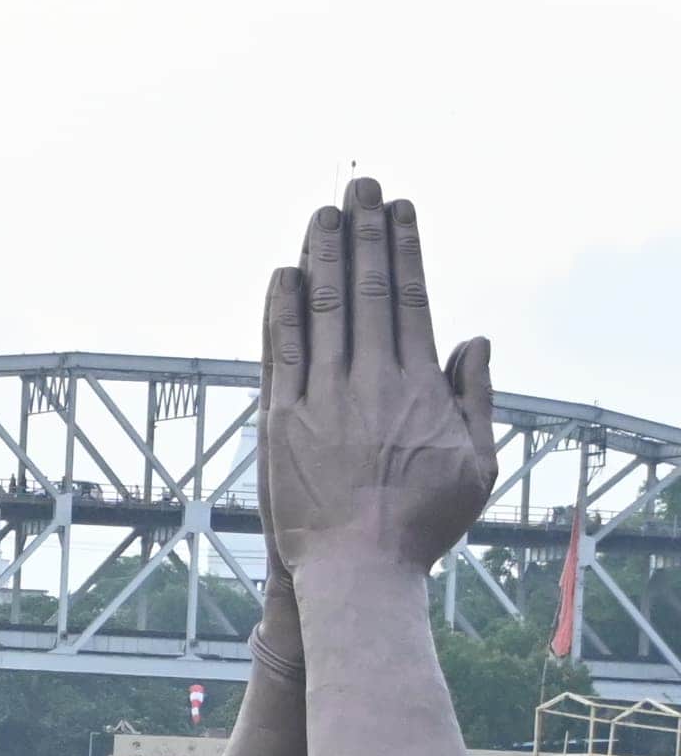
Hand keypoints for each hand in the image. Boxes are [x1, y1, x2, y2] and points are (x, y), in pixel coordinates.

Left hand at [259, 183, 495, 582]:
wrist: (356, 571)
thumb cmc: (421, 526)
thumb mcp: (477, 464)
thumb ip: (475, 396)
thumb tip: (474, 339)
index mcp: (419, 386)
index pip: (410, 298)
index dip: (404, 249)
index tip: (401, 210)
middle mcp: (369, 381)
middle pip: (364, 289)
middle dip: (363, 232)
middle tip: (361, 184)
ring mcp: (321, 398)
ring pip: (319, 309)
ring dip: (320, 254)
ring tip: (323, 210)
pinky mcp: (280, 420)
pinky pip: (279, 351)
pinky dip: (279, 308)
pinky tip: (282, 272)